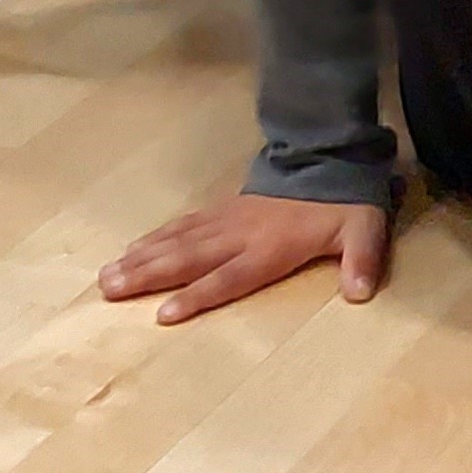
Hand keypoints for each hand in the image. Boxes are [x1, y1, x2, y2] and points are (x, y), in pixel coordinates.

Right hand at [97, 193, 391, 323]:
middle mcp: (239, 234)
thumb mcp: (365, 231)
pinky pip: (182, 225)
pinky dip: (154, 238)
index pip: (228, 276)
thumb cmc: (344, 204)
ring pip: (177, 240)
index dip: (198, 295)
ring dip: (141, 258)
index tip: (164, 314)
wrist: (330, 158)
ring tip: (106, 276)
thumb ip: (362, 261)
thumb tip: (362, 293)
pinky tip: (131, 250)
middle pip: (188, 257)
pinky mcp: (222, 209)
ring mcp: (227, 219)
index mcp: (270, 247)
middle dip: (148, 275)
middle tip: (109, 290)